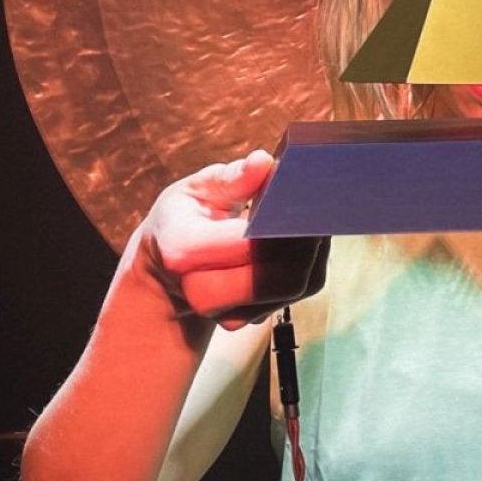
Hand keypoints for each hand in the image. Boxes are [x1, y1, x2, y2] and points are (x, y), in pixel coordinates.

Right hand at [136, 151, 324, 327]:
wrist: (168, 268)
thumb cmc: (184, 219)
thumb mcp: (196, 189)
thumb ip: (230, 178)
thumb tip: (261, 162)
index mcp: (181, 251)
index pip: (245, 243)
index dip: (279, 220)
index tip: (297, 194)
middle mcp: (200, 293)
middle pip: (275, 277)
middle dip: (303, 242)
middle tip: (313, 207)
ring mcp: (228, 313)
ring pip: (293, 287)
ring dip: (312, 252)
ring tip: (310, 219)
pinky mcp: (255, 317)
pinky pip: (297, 293)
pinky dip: (309, 264)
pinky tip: (301, 240)